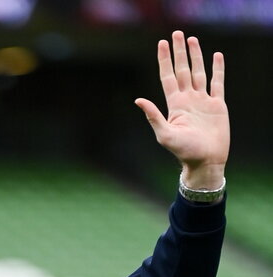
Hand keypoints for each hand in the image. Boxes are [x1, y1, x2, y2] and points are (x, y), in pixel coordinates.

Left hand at [135, 31, 228, 190]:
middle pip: (183, 70)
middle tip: (176, 34)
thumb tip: (138, 99)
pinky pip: (217, 83)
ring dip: (196, 56)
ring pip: (199, 72)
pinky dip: (217, 69)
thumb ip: (153, 116)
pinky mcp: (217, 105)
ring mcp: (202, 102)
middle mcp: (188, 100)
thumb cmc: (184, 153)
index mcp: (175, 105)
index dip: (165, 60)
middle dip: (179, 52)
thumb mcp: (165, 135)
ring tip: (192, 40)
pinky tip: (216, 56)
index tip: (162, 43)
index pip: (168, 76)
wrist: (205, 162)